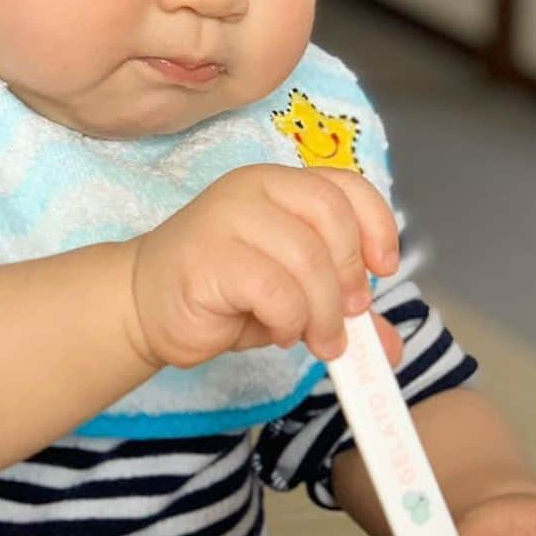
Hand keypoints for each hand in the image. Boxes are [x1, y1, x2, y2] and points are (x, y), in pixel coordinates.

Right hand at [128, 164, 401, 368]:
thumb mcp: (294, 295)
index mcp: (279, 185)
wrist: (143, 306)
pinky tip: (276, 332)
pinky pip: (275, 289)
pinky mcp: (209, 257)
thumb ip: (341, 311)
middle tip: (345, 317)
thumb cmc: (221, 296)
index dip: (376, 225)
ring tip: (313, 339)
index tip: (384, 269)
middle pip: (332, 219)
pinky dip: (288, 319)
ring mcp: (227, 218)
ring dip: (322, 311)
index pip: (345, 186)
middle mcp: (254, 188)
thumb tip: (392, 350)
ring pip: (308, 258)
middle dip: (350, 275)